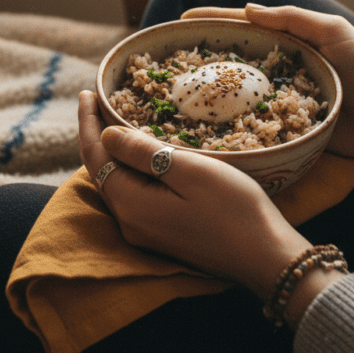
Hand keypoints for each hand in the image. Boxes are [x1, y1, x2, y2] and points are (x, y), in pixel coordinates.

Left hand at [78, 90, 309, 303]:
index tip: (86, 93)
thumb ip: (143, 153)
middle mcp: (130, 224)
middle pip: (101, 171)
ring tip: (114, 122)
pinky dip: (131, 171)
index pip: (95, 156)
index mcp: (131, 205)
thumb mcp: (189, 171)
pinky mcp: (162, 237)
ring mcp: (145, 234)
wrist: (268, 259)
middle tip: (97, 102)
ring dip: (113, 154)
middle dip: (96, 137)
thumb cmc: (234, 209)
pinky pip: (134, 196)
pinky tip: (141, 156)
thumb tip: (105, 135)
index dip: (87, 123)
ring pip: (117, 184)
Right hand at [182, 4, 353, 159]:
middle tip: (168, 60)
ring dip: (207, 93)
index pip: (240, 27)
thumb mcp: (333, 32)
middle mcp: (275, 70)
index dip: (211, 22)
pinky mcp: (282, 128)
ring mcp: (276, 100)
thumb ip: (294, 19)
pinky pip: (251, 125)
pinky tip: (204, 128)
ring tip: (175, 94)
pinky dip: (229, 125)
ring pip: (234, 94)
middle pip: (230, 59)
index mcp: (285, 42)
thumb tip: (248, 10)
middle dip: (200, 57)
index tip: (182, 21)